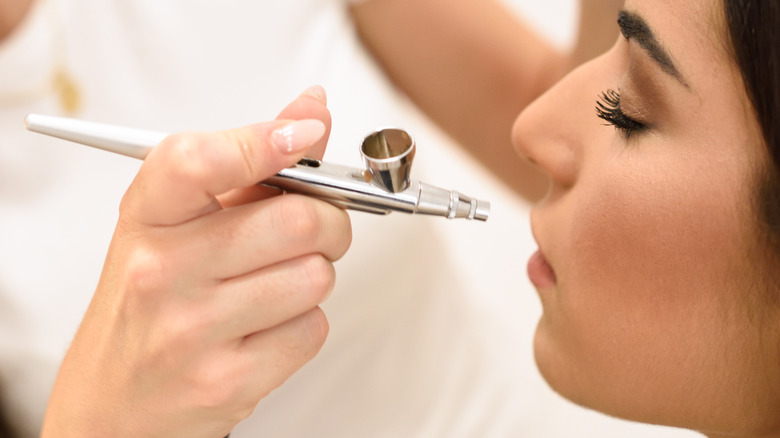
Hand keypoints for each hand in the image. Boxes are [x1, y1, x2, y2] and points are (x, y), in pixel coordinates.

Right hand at [41, 86, 351, 437]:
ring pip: (316, 275)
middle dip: (328, 222)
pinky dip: (304, 324)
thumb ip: (247, 163)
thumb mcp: (177, 224)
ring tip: (275, 284)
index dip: (266, 140)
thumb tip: (311, 110)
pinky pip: (313, 329)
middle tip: (314, 228)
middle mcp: (161, 272)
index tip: (304, 134)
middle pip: (296, 220)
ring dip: (314, 276)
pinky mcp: (226, 381)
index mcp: (146, 218)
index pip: (199, 160)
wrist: (114, 404)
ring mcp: (191, 330)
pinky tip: (265, 327)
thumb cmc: (152, 305)